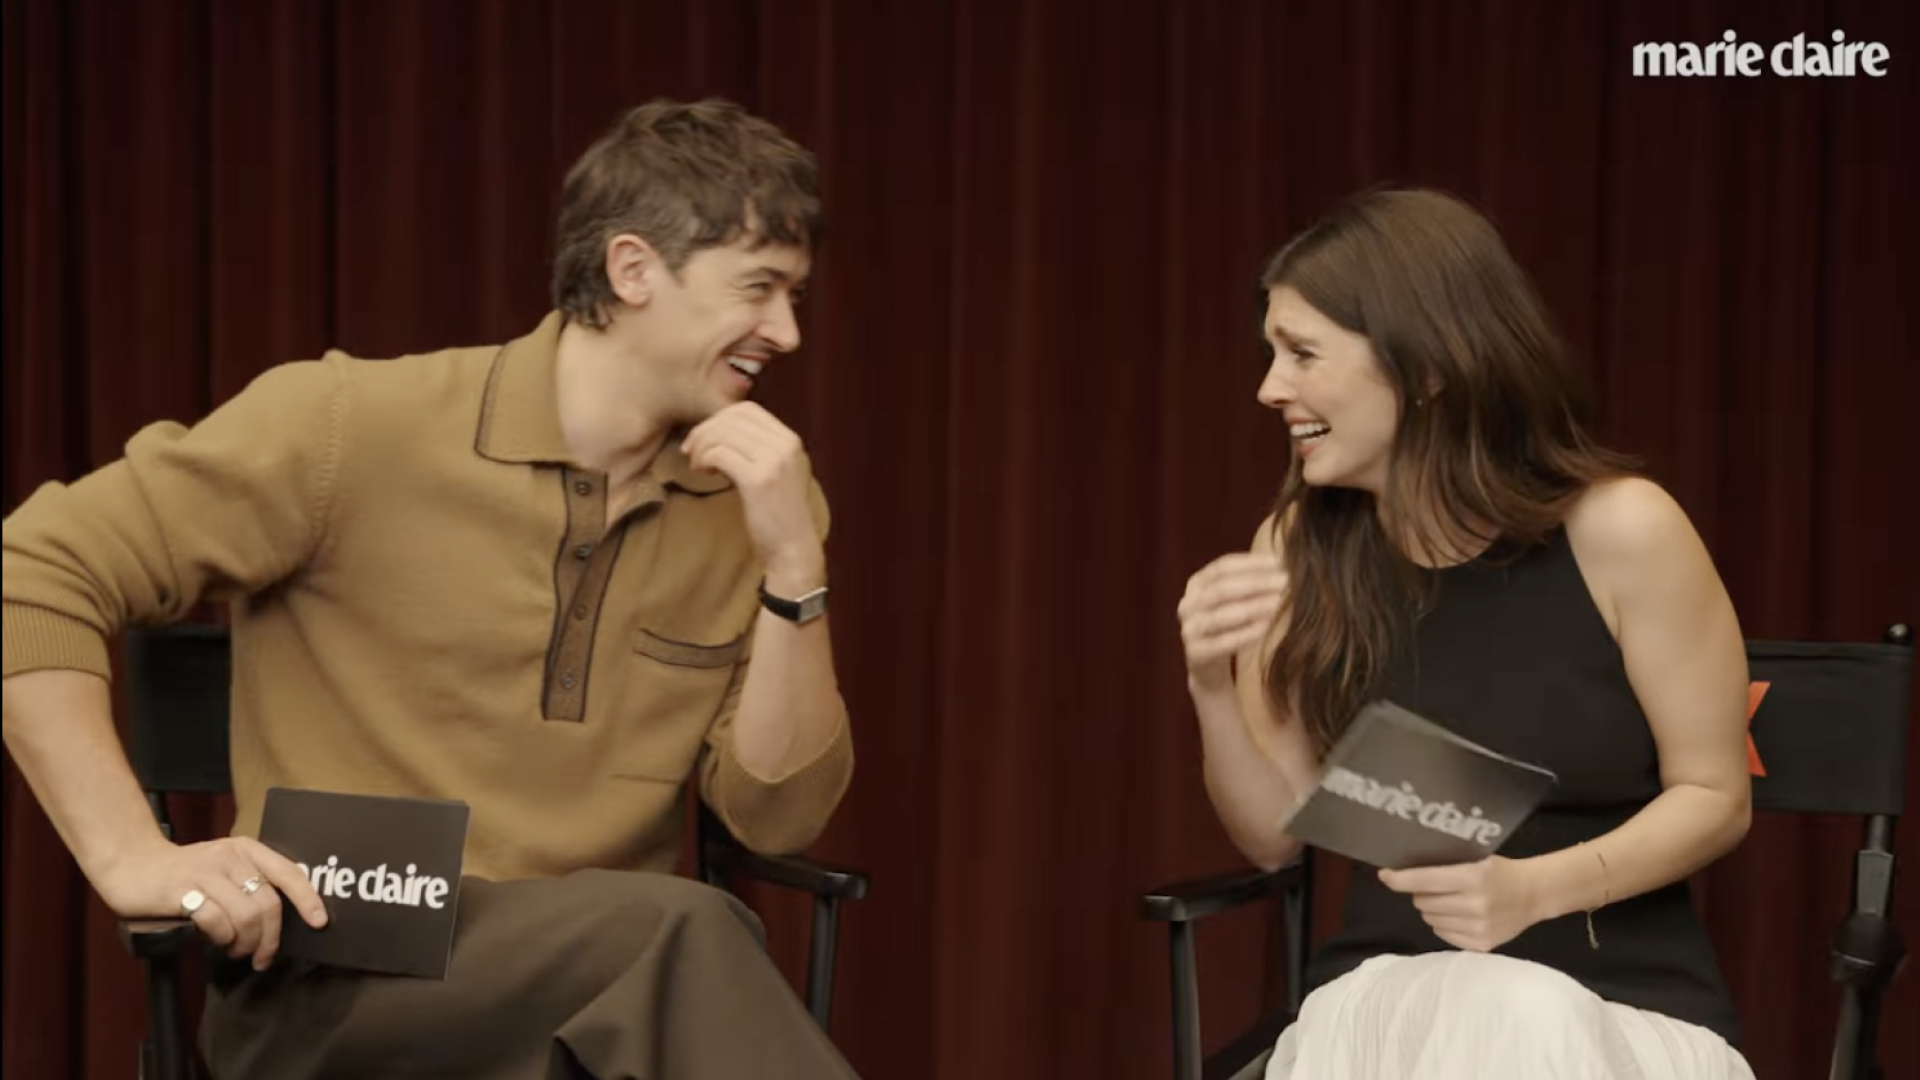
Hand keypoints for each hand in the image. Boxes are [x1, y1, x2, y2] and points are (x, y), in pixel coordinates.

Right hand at [94, 834, 327, 970]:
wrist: (132, 864)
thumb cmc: (184, 873)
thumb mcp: (224, 868)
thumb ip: (250, 882)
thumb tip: (283, 918)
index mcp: (247, 850)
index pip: (288, 873)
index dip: (308, 900)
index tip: (319, 922)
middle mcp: (230, 857)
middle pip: (269, 905)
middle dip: (270, 938)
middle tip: (261, 957)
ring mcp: (206, 872)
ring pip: (246, 916)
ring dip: (245, 942)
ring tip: (236, 950)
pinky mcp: (182, 891)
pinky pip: (216, 921)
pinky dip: (221, 937)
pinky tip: (215, 940)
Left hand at [681, 403, 823, 585]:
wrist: (793, 549)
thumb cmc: (778, 515)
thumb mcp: (776, 473)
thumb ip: (758, 450)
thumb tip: (719, 430)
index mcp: (790, 440)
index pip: (747, 410)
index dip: (719, 419)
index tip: (703, 437)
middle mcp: (786, 445)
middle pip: (733, 417)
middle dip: (705, 430)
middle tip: (690, 450)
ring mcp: (775, 461)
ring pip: (724, 433)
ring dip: (702, 446)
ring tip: (697, 465)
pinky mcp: (759, 479)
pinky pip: (721, 454)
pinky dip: (705, 459)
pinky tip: (703, 473)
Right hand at [1177, 552, 1287, 691]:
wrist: (1209, 668)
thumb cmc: (1228, 627)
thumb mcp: (1235, 601)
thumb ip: (1251, 583)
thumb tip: (1286, 566)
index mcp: (1197, 584)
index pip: (1222, 567)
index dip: (1251, 563)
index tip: (1279, 562)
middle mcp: (1188, 604)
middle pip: (1221, 589)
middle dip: (1256, 584)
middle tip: (1285, 582)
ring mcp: (1189, 630)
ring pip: (1220, 616)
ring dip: (1252, 607)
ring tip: (1278, 603)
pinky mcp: (1196, 654)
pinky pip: (1222, 643)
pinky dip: (1245, 634)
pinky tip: (1266, 627)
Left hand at [1378, 856, 1543, 952]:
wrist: (1533, 895)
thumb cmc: (1499, 872)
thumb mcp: (1476, 859)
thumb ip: (1445, 865)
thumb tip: (1404, 871)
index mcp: (1473, 878)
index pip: (1425, 880)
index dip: (1401, 879)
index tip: (1385, 875)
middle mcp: (1475, 905)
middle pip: (1423, 902)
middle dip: (1420, 893)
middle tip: (1433, 886)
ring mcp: (1478, 928)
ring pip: (1429, 919)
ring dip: (1431, 909)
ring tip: (1448, 900)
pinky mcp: (1481, 945)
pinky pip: (1442, 934)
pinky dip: (1442, 923)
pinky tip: (1457, 915)